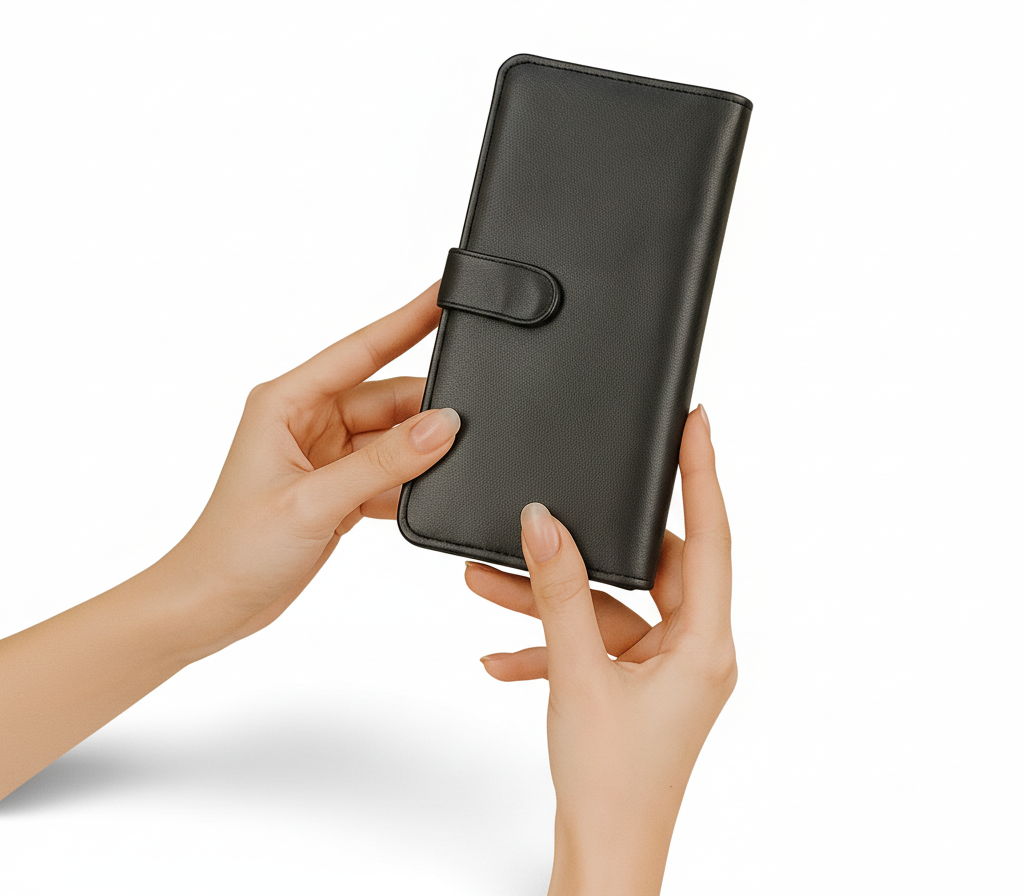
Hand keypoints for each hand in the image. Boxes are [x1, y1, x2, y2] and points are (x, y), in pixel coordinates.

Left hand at [158, 279, 460, 657]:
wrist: (212, 606)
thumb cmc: (236, 548)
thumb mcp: (315, 500)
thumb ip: (385, 461)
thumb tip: (444, 425)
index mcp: (287, 401)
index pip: (360, 349)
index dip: (407, 319)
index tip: (444, 294)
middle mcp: (308, 418)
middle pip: (387, 396)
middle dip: (428, 408)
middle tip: (471, 419)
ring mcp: (326, 453)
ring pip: (394, 435)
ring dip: (420, 450)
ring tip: (452, 460)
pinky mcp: (340, 486)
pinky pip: (391, 469)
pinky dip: (410, 481)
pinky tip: (426, 490)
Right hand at [465, 405, 733, 895]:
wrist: (604, 858)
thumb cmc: (612, 786)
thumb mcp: (578, 675)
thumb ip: (560, 592)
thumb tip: (544, 522)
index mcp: (704, 644)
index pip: (710, 537)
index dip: (703, 473)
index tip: (698, 422)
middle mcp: (693, 650)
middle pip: (645, 569)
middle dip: (584, 548)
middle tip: (550, 505)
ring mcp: (664, 669)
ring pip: (608, 607)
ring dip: (551, 598)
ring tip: (488, 581)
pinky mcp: (636, 686)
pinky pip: (593, 643)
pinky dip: (551, 642)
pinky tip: (500, 652)